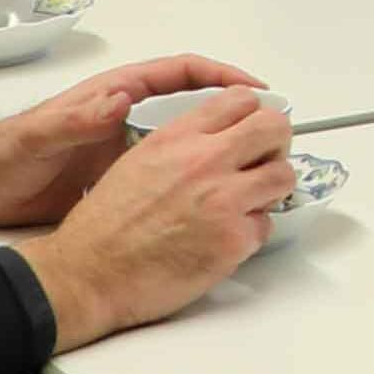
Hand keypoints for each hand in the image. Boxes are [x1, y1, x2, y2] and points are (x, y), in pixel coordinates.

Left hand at [0, 53, 264, 231]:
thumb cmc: (3, 156)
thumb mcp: (40, 136)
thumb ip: (75, 118)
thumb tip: (116, 100)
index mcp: (113, 94)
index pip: (180, 73)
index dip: (221, 76)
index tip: (257, 90)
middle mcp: (124, 115)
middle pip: (193, 104)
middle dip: (236, 111)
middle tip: (274, 128)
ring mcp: (123, 146)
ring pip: (186, 140)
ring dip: (221, 148)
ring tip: (257, 163)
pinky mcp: (119, 178)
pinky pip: (169, 172)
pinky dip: (196, 179)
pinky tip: (216, 196)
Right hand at [22, 86, 297, 351]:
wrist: (90, 272)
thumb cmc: (105, 225)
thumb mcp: (139, 160)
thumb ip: (183, 144)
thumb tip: (222, 141)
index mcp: (178, 137)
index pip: (241, 100)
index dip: (255, 115)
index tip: (254, 132)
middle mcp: (204, 160)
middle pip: (274, 128)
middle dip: (277, 144)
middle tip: (265, 162)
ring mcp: (224, 200)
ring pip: (283, 175)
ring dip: (271, 189)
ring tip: (247, 203)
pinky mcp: (234, 240)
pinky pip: (265, 225)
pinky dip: (251, 233)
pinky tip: (223, 239)